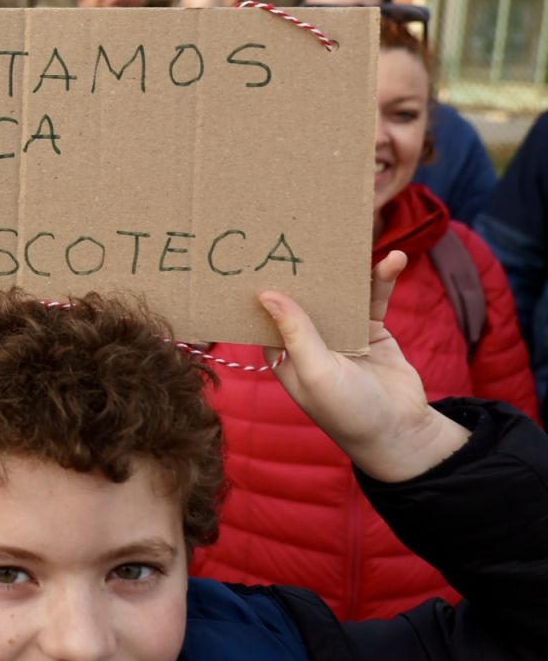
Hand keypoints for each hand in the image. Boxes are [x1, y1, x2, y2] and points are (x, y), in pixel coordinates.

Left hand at [261, 250, 468, 482]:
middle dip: (305, 267)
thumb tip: (266, 295)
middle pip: (303, 295)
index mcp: (284, 352)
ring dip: (348, 270)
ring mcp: (340, 333)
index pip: (267, 312)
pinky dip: (382, 280)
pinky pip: (374, 299)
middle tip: (303, 228)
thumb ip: (296, 333)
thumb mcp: (317, 371)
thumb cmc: (348, 410)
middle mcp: (308, 340)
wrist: (401, 432)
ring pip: (339, 293)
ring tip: (353, 240)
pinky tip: (393, 260)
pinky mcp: (372, 331)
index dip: (264, 283)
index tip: (258, 250)